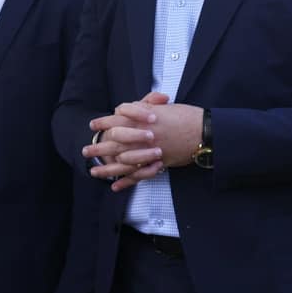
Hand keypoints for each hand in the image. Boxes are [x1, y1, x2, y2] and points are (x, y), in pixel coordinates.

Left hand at [83, 91, 199, 189]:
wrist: (205, 131)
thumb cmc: (187, 116)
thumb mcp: (164, 108)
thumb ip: (146, 106)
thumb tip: (134, 106)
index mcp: (142, 121)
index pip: (117, 121)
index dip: (103, 123)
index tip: (93, 125)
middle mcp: (142, 137)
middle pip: (114, 143)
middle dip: (98, 148)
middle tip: (85, 151)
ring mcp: (149, 152)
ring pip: (122, 163)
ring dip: (106, 169)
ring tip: (93, 172)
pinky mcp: (158, 164)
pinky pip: (139, 175)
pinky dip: (126, 182)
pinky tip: (115, 186)